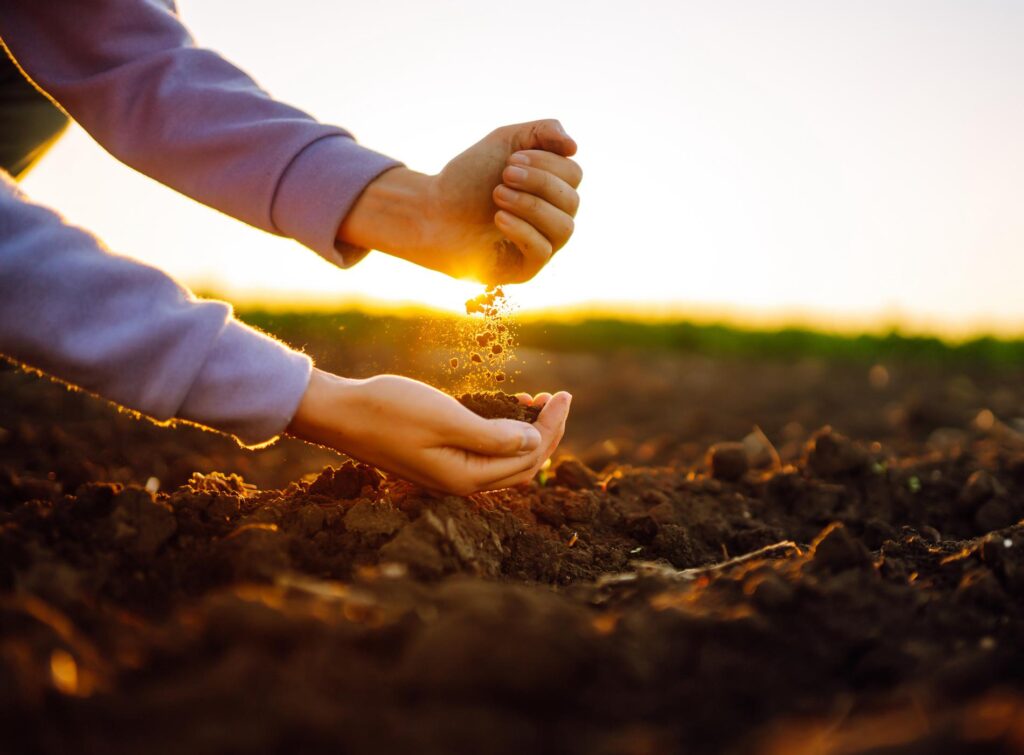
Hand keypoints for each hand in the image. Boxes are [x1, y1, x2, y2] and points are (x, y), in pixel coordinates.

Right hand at [286, 369, 571, 494]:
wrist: (340, 412)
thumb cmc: (389, 410)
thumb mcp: (447, 419)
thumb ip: (493, 437)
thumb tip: (534, 443)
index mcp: (466, 478)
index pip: (528, 460)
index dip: (551, 428)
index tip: (562, 395)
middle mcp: (460, 483)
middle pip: (522, 466)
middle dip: (546, 432)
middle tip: (558, 397)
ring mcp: (448, 473)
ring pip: (503, 460)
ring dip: (526, 433)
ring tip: (538, 401)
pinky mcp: (438, 459)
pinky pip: (483, 453)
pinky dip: (502, 433)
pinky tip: (506, 411)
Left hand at [338, 119, 581, 283]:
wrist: (431, 212)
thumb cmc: (468, 180)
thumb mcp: (505, 142)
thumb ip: (542, 132)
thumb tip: (575, 147)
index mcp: (553, 190)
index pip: (573, 175)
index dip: (547, 163)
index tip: (511, 159)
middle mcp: (553, 218)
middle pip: (571, 200)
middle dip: (539, 182)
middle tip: (504, 175)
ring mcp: (542, 246)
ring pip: (564, 228)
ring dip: (531, 206)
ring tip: (497, 195)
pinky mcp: (525, 269)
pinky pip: (542, 252)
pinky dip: (523, 230)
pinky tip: (498, 218)